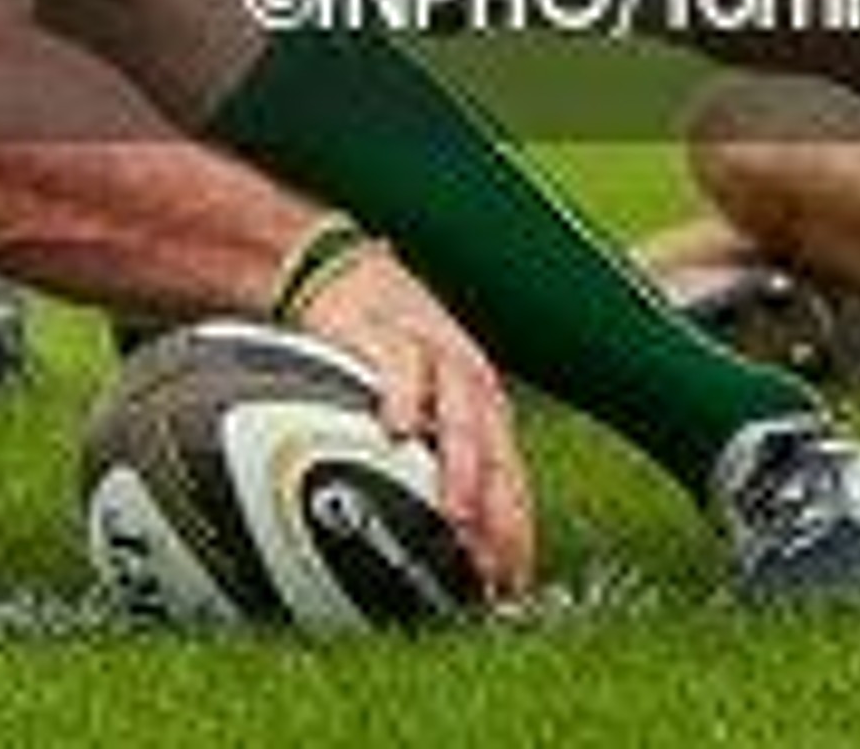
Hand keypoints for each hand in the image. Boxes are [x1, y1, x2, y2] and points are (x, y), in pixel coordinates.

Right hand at [296, 248, 535, 601]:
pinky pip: (399, 363)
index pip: (510, 479)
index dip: (513, 532)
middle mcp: (466, 382)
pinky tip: (396, 428)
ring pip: (461, 408)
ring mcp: (432, 353)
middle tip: (487, 561)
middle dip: (496, 508)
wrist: (346, 274)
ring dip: (462, 460)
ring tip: (455, 508)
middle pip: (495, 449)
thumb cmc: (382, 351)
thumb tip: (426, 549)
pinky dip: (404, 394)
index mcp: (479, 409)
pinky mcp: (389, 330)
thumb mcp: (414, 408)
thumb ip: (425, 468)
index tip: (509, 585)